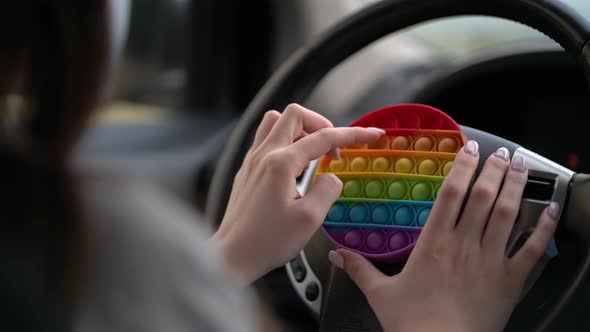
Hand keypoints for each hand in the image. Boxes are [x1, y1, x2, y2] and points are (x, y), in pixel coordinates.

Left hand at [211, 103, 384, 284]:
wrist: (233, 256)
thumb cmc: (267, 241)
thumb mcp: (309, 219)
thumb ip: (327, 190)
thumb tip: (332, 177)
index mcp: (281, 163)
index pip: (323, 137)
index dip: (352, 134)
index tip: (371, 134)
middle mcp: (264, 155)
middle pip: (294, 115)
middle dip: (321, 124)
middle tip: (334, 148)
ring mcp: (252, 161)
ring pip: (276, 123)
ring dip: (300, 130)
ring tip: (314, 153)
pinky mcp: (247, 171)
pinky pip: (267, 140)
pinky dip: (286, 143)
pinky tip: (295, 166)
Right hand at [329, 141, 558, 331]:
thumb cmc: (412, 323)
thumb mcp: (380, 294)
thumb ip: (359, 269)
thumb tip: (336, 255)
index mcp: (434, 243)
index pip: (451, 194)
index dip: (462, 167)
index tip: (469, 149)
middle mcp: (465, 245)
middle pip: (483, 197)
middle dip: (493, 170)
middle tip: (500, 152)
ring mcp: (491, 261)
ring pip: (508, 215)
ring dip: (515, 186)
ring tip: (520, 166)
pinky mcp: (511, 280)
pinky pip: (532, 249)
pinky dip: (544, 227)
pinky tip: (550, 209)